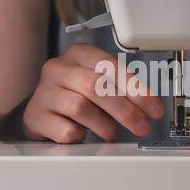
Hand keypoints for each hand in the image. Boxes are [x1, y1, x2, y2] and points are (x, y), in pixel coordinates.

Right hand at [23, 43, 164, 142]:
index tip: (154, 108)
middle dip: (126, 110)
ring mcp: (44, 92)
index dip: (136, 89)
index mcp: (79, 54)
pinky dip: (81, 136)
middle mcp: (58, 68)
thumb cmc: (75, 94)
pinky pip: (65, 130)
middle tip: (143, 126)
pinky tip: (84, 135)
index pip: (111, 66)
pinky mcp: (35, 117)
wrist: (41, 110)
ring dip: (105, 125)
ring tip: (113, 134)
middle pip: (96, 86)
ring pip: (80, 107)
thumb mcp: (98, 83)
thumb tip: (150, 106)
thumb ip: (122, 89)